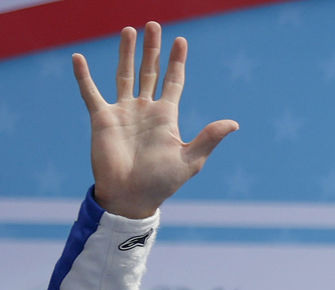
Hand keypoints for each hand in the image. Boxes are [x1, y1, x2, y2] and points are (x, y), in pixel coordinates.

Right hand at [73, 21, 237, 218]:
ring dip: (126, 53)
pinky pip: (90, 92)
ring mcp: (123, 112)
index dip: (176, 62)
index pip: (173, 81)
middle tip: (155, 25)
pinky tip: (78, 57)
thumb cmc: (162, 182)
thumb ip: (209, 138)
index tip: (181, 40)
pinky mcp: (102, 118)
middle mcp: (145, 109)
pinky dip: (83, 76)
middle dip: (153, 49)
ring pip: (124, 74)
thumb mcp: (190, 159)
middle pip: (150, 71)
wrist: (131, 196)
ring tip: (129, 30)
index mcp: (167, 117)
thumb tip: (234, 123)